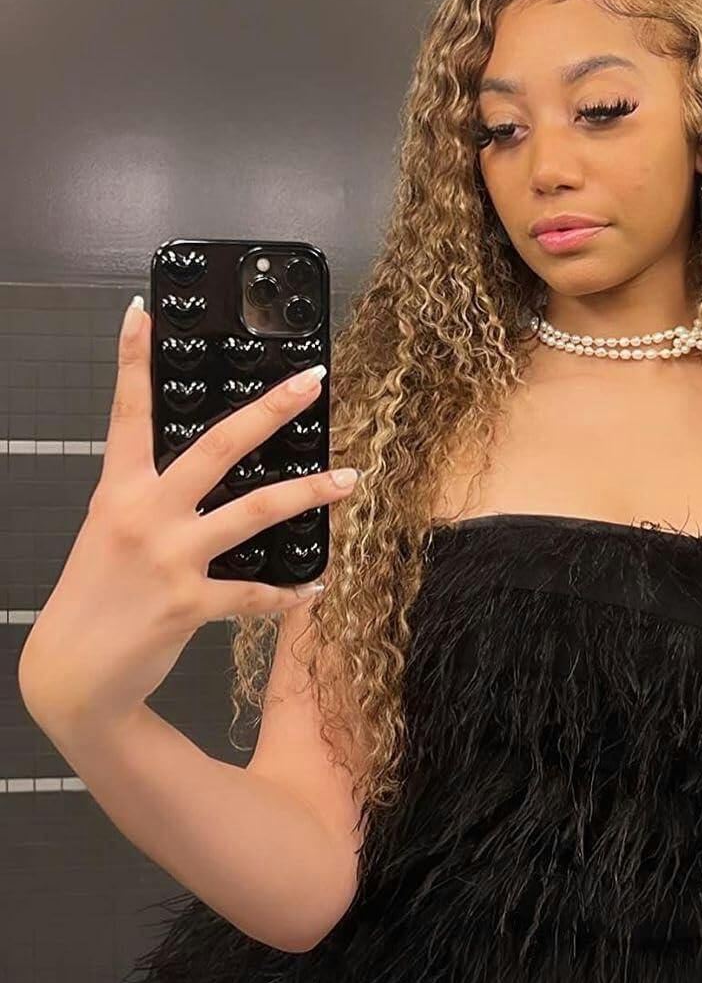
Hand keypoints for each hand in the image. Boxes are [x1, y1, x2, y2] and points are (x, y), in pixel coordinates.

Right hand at [17, 297, 357, 726]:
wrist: (71, 672)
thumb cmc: (95, 595)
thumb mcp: (108, 532)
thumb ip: (147, 498)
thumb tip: (199, 476)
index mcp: (118, 490)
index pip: (127, 413)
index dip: (132, 360)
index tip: (142, 310)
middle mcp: (144, 514)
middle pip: (218, 447)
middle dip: (270, 410)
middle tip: (313, 381)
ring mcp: (169, 558)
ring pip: (254, 511)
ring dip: (309, 493)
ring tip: (349, 478)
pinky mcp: (190, 604)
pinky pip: (255, 594)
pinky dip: (289, 593)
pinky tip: (316, 587)